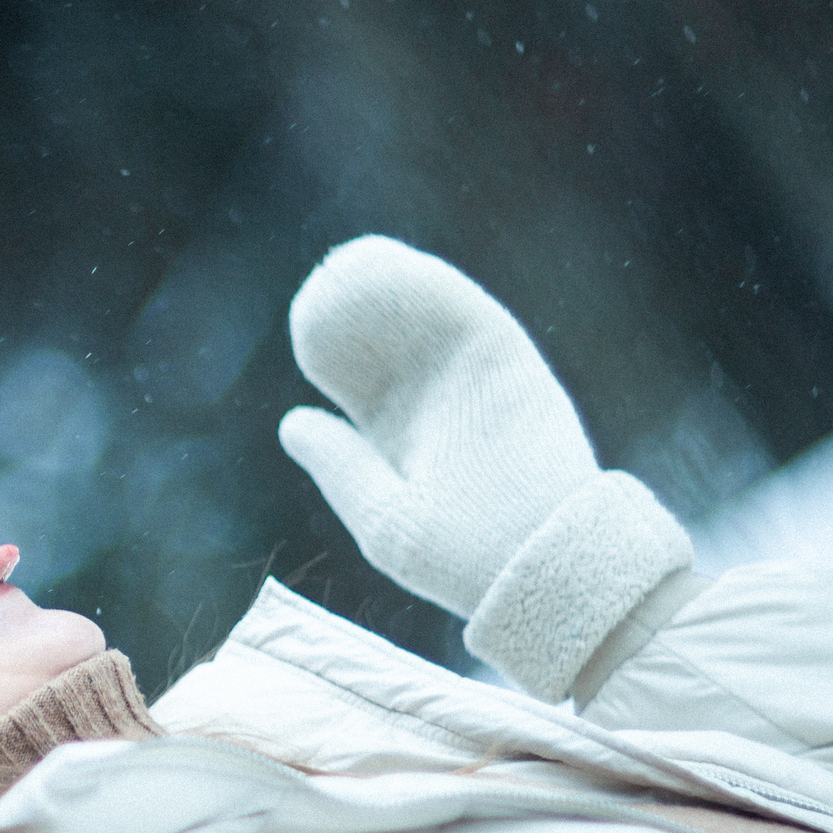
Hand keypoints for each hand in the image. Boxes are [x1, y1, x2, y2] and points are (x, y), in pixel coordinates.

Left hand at [279, 235, 690, 699]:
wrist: (541, 570)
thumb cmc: (466, 563)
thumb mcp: (384, 520)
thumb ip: (340, 470)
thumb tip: (292, 422)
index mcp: (415, 447)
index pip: (370, 390)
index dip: (337, 359)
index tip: (303, 329)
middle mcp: (449, 411)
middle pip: (400, 350)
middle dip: (362, 316)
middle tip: (322, 281)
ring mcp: (483, 387)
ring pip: (433, 328)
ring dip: (396, 292)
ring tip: (346, 262)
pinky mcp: (513, 370)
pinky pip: (470, 316)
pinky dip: (434, 289)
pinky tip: (390, 263)